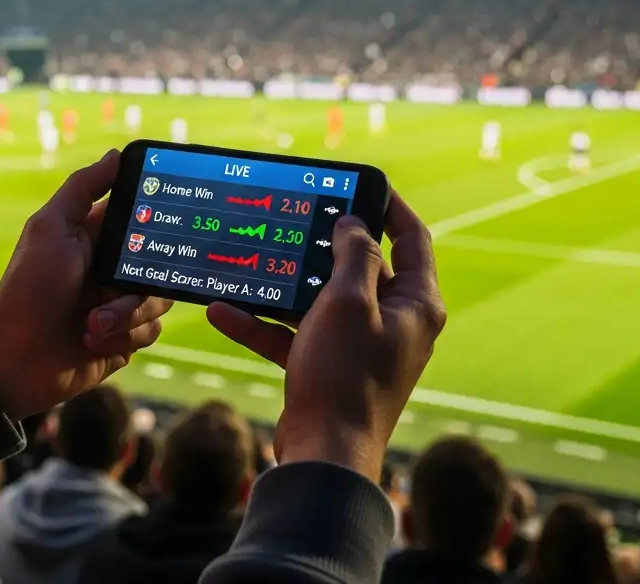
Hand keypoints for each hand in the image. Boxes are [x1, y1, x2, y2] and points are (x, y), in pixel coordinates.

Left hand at [0, 150, 172, 420]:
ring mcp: (120, 304)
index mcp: (96, 238)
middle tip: (122, 282)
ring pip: (159, 297)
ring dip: (127, 312)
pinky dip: (125, 336)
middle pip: (160, 260)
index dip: (158, 216)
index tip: (175, 215)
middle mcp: (113, 268)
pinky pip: (151, 330)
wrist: (16, 359)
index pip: (141, 217)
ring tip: (93, 322)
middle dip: (144, 276)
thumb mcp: (51, 228)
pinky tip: (93, 340)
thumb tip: (116, 154)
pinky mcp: (125, 338)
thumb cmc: (30, 288)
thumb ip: (83, 188)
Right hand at [207, 193, 445, 483]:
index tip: (361, 183)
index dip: (391, 206)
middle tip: (293, 216)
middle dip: (322, 244)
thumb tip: (352, 224)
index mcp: (415, 304)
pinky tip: (224, 312)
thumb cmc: (345, 375)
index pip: (412, 239)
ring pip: (321, 300)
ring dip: (283, 285)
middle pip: (361, 266)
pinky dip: (265, 324)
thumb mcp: (347, 302)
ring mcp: (361, 346)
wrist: (323, 455)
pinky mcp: (330, 366)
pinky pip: (297, 334)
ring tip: (251, 261)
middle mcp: (394, 323)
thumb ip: (352, 255)